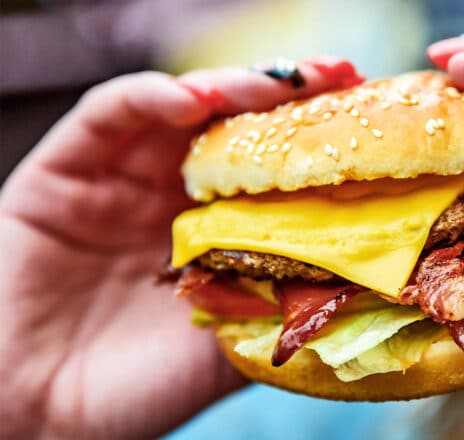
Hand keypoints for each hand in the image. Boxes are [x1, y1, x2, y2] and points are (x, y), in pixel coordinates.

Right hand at [0, 57, 362, 437]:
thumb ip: (281, 312)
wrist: (42, 419)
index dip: (315, 138)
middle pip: (232, 127)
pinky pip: (106, 117)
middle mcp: (172, 197)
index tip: (365, 112)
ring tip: (277, 84)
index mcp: (215, 231)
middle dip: (285, 98)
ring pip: (179, 111)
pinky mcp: (63, 173)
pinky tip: (189, 100)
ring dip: (229, 89)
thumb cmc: (137, 392)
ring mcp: (120, 180)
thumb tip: (364, 284)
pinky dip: (148, 99)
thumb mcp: (231, 348)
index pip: (270, 167)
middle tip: (335, 77)